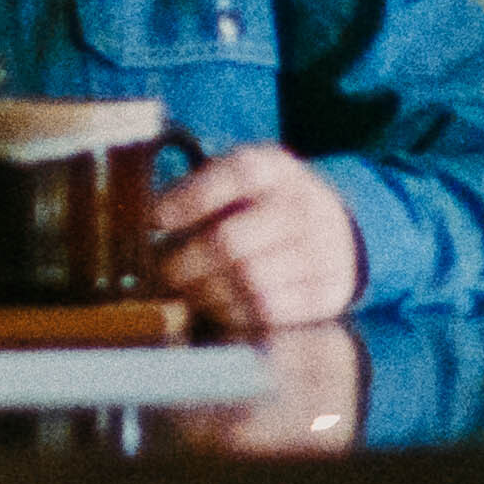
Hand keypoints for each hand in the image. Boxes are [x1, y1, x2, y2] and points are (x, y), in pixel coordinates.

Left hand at [146, 142, 364, 333]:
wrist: (337, 230)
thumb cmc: (264, 207)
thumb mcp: (239, 182)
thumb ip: (195, 192)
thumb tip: (147, 220)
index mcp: (275, 169)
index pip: (234, 175)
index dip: (188, 199)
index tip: (156, 220)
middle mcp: (302, 205)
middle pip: (231, 241)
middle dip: (185, 263)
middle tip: (164, 273)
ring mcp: (321, 249)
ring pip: (247, 283)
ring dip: (206, 294)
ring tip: (189, 292)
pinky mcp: (327, 290)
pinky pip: (269, 312)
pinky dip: (235, 314)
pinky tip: (220, 306)